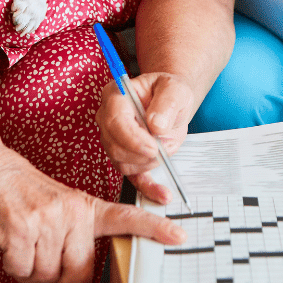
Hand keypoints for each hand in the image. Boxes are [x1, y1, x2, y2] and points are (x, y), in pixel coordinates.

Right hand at [0, 128, 185, 282]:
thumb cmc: (26, 194)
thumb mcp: (63, 206)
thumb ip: (79, 233)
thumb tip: (82, 275)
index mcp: (87, 207)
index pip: (126, 217)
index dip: (154, 229)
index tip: (179, 235)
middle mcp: (73, 211)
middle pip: (78, 272)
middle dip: (58, 277)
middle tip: (42, 257)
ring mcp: (48, 219)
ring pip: (47, 275)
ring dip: (32, 271)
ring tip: (25, 244)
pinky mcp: (22, 228)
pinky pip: (22, 270)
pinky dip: (14, 266)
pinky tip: (11, 244)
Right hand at [97, 72, 194, 203]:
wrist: (171, 102)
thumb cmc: (169, 91)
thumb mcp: (175, 89)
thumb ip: (167, 103)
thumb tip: (156, 125)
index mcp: (115, 96)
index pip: (114, 121)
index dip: (133, 138)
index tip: (154, 146)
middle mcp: (108, 119)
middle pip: (115, 146)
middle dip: (143, 153)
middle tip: (165, 147)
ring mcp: (113, 140)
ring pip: (123, 163)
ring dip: (149, 162)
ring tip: (168, 146)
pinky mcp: (125, 157)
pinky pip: (132, 177)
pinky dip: (148, 187)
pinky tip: (162, 194)